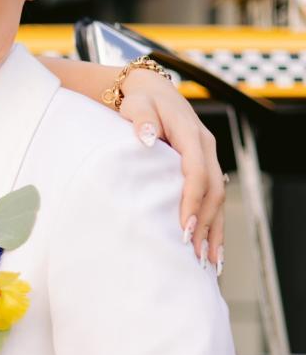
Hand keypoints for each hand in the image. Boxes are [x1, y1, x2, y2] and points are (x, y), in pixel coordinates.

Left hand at [120, 68, 225, 270]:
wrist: (150, 91)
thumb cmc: (139, 100)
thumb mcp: (136, 104)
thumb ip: (141, 119)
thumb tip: (148, 138)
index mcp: (191, 134)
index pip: (197, 173)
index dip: (192, 202)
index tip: (184, 229)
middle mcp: (205, 148)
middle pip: (213, 191)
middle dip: (206, 225)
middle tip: (194, 256)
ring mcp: (207, 158)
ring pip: (218, 198)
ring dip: (214, 230)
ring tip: (209, 263)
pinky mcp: (204, 168)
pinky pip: (213, 198)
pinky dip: (213, 224)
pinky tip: (210, 249)